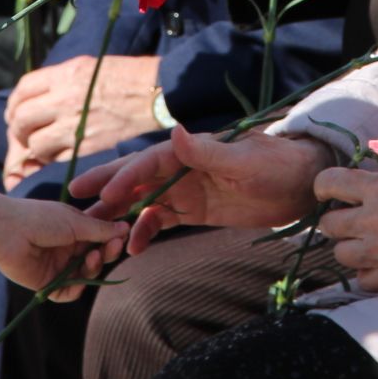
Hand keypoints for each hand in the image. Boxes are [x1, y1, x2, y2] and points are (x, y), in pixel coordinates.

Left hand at [0, 193, 127, 299]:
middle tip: (114, 247)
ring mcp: (58, 266)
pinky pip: (68, 292)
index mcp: (74, 230)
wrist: (8, 232)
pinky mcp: (47, 283)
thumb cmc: (41, 219)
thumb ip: (101, 230)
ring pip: (85, 275)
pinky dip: (76, 289)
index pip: (100, 238)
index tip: (125, 235)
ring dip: (93, 268)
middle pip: (95, 257)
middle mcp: (67, 249)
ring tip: (92, 258)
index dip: (112, 238)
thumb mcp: (75, 222)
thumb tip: (125, 228)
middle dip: (107, 253)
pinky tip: (79, 280)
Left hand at [1, 55, 162, 190]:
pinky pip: (56, 157)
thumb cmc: (123, 76)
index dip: (15, 103)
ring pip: (35, 143)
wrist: (153, 93)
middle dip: (17, 128)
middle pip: (22, 118)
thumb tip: (35, 96)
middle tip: (24, 132)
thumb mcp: (86, 66)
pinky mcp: (87, 145)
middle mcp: (65, 98)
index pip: (22, 90)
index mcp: (65, 75)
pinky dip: (51, 157)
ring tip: (41, 145)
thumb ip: (59, 80)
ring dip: (33, 146)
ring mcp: (75, 124)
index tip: (16, 111)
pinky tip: (58, 152)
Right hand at [70, 128, 330, 250]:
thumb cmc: (276, 164)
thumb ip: (207, 150)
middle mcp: (183, 167)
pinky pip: (162, 220)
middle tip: (75, 199)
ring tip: (97, 231)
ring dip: (120, 213)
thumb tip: (175, 130)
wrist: (301, 183)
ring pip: (144, 199)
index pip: (149, 161)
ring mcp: (187, 189)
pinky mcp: (195, 210)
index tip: (101, 193)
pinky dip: (144, 231)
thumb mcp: (243, 160)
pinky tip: (131, 248)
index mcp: (191, 150)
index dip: (124, 176)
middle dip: (107, 186)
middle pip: (137, 176)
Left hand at [312, 167, 377, 290]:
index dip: (324, 187)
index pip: (327, 182)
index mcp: (376, 187)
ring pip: (340, 254)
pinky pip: (363, 280)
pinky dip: (368, 274)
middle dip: (338, 221)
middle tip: (352, 220)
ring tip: (367, 243)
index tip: (330, 192)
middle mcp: (370, 218)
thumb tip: (366, 172)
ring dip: (351, 249)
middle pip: (329, 224)